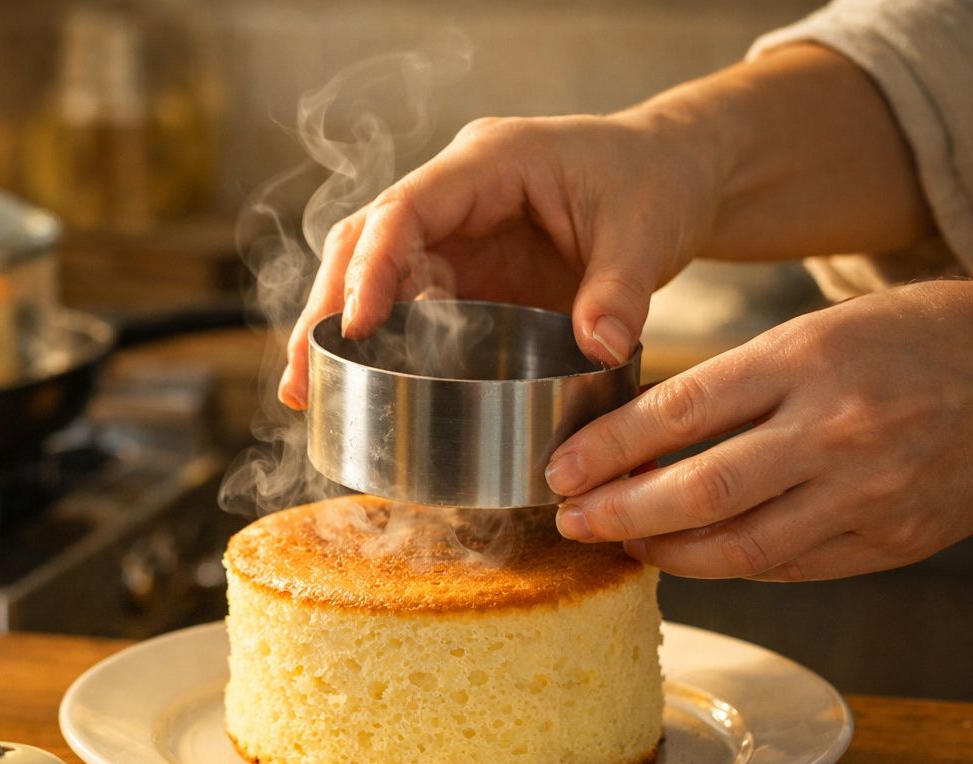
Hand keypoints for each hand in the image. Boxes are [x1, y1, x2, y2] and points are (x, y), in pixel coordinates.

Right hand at [277, 110, 719, 407]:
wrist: (671, 178)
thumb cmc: (653, 183)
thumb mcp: (648, 232)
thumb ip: (622, 290)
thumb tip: (599, 348)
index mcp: (489, 161)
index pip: (406, 208)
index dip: (372, 266)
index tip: (354, 325)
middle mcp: (455, 194)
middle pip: (364, 241)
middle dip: (326, 305)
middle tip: (302, 373)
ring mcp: (453, 234)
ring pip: (370, 272)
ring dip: (334, 328)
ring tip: (304, 391)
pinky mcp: (463, 273)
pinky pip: (403, 303)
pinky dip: (374, 343)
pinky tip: (352, 385)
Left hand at [548, 280, 972, 579]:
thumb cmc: (897, 343)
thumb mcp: (808, 336)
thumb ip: (725, 388)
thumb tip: (632, 439)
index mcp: (806, 359)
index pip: (680, 411)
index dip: (608, 449)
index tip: (561, 471)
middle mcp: (837, 428)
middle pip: (701, 490)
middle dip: (620, 513)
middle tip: (572, 521)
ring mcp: (869, 491)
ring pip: (740, 547)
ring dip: (667, 554)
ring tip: (626, 545)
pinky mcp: (892, 540)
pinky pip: (788, 568)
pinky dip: (730, 566)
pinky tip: (694, 556)